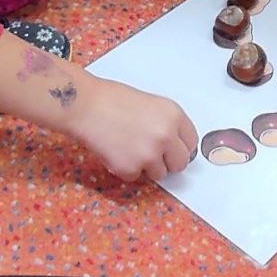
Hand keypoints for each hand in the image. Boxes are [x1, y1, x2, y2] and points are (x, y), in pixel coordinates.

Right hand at [69, 75, 196, 180]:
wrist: (85, 106)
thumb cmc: (112, 100)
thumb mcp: (151, 105)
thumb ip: (166, 124)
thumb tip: (174, 146)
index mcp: (174, 116)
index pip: (191, 143)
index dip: (179, 147)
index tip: (172, 150)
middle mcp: (166, 136)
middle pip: (180, 163)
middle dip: (167, 162)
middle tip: (151, 155)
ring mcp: (149, 154)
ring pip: (159, 174)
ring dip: (146, 167)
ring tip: (127, 147)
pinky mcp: (130, 168)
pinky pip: (135, 177)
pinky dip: (124, 169)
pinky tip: (114, 151)